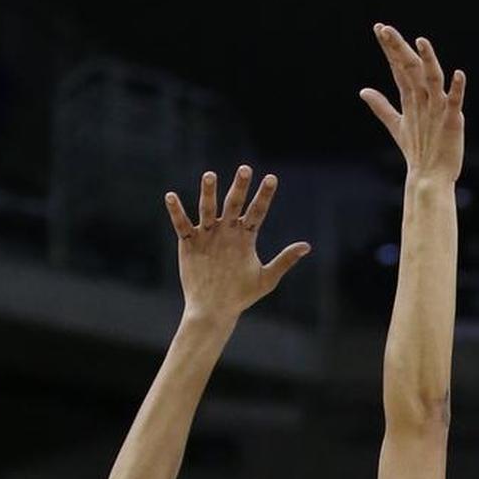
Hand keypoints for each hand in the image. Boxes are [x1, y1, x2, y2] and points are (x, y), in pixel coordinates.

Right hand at [165, 167, 310, 324]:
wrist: (215, 308)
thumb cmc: (241, 295)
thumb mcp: (266, 279)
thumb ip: (284, 260)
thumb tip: (307, 246)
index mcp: (245, 236)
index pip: (257, 211)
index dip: (264, 196)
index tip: (272, 178)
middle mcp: (227, 230)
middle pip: (233, 204)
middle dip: (239, 187)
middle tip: (245, 169)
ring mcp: (207, 235)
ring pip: (207, 209)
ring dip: (208, 193)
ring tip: (209, 176)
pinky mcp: (189, 243)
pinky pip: (182, 224)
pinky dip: (176, 211)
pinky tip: (171, 197)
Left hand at [360, 24, 465, 181]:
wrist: (431, 177)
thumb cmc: (418, 150)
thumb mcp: (397, 125)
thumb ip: (381, 107)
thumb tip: (363, 90)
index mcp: (413, 97)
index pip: (398, 67)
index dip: (389, 49)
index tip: (379, 28)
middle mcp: (426, 98)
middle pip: (411, 68)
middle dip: (399, 49)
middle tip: (386, 30)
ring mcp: (439, 108)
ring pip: (433, 80)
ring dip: (428, 61)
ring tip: (420, 42)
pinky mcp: (452, 122)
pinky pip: (455, 103)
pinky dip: (457, 89)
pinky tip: (458, 74)